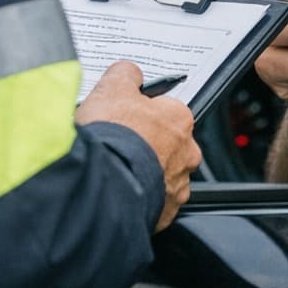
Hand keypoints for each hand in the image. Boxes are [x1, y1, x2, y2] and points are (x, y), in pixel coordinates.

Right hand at [77, 60, 202, 230]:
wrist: (101, 185)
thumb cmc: (110, 137)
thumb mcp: (111, 88)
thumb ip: (125, 74)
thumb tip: (131, 73)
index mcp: (180, 120)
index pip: (168, 110)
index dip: (144, 113)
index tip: (127, 117)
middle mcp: (186, 154)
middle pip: (168, 144)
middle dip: (147, 144)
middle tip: (119, 144)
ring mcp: (177, 187)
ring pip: (162, 176)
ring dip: (143, 173)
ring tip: (116, 169)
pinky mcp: (165, 214)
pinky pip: (153, 203)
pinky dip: (138, 198)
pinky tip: (119, 190)